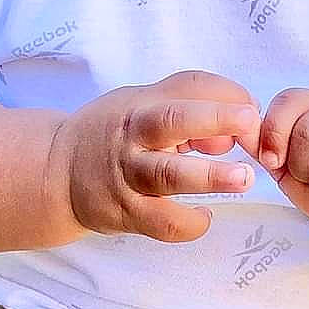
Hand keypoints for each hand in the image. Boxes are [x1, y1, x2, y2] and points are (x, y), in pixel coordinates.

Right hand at [50, 70, 260, 243]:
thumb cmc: (113, 134)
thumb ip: (189, 110)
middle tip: (250, 122)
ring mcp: (127, 175)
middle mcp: (133, 136)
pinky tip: (205, 216)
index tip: (253, 111)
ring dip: (210, 175)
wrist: (56, 173)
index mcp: (142, 104)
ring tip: (243, 179)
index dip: (226, 95)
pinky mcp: (126, 213)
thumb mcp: (142, 105)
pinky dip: (190, 222)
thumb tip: (239, 128)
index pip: (189, 86)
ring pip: (168, 175)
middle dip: (215, 118)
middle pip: (172, 120)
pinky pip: (163, 222)